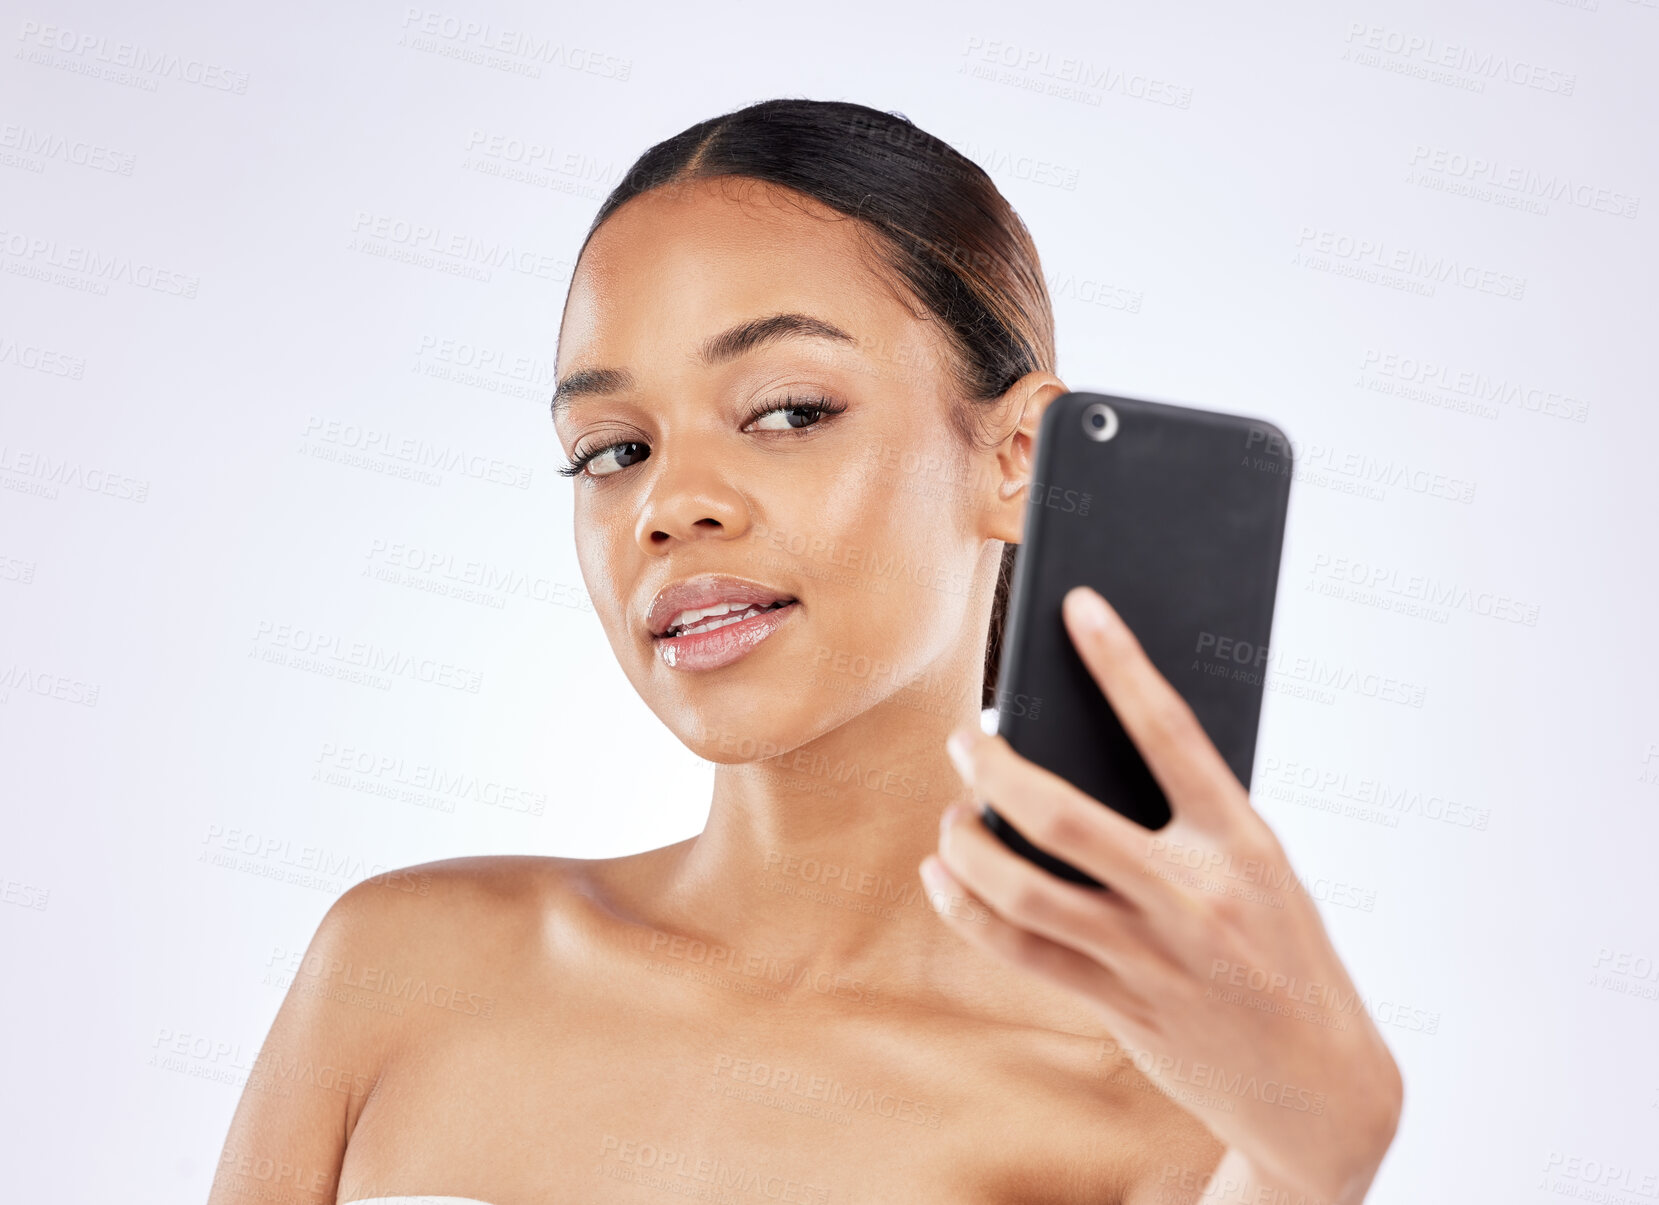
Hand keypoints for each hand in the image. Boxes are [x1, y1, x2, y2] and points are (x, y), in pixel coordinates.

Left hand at [920, 586, 1402, 1204]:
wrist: (1323, 1086)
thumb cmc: (1287, 952)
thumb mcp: (1261, 870)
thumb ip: (1190, 818)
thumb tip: (1088, 752)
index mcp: (1241, 841)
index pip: (1172, 731)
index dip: (1121, 661)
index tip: (1078, 605)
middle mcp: (1194, 894)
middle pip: (1063, 817)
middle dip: (994, 769)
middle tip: (964, 740)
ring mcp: (1152, 955)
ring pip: (1023, 890)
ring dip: (965, 845)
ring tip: (951, 817)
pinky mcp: (1120, 1003)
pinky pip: (1020, 950)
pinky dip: (967, 909)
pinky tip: (944, 878)